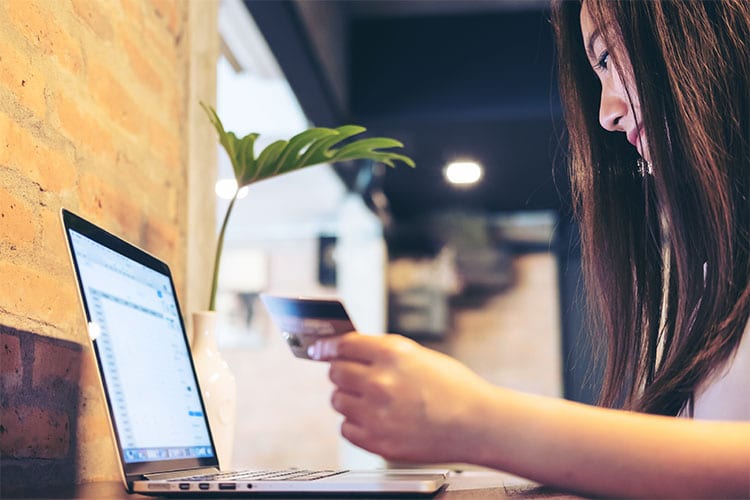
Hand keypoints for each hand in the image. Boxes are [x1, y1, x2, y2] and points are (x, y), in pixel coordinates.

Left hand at [308, 333, 496, 463]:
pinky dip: (356, 424)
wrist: (478, 424)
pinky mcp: (377, 441)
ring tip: (373, 402)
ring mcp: (376, 413)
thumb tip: (347, 350)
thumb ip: (381, 352)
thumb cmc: (453, 387)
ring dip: (348, 399)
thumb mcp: (418, 355)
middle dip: (342, 372)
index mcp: (392, 354)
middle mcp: (380, 381)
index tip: (320, 349)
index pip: (342, 344)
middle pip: (335, 372)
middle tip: (354, 377)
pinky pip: (346, 428)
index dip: (328, 346)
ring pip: (337, 400)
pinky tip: (376, 420)